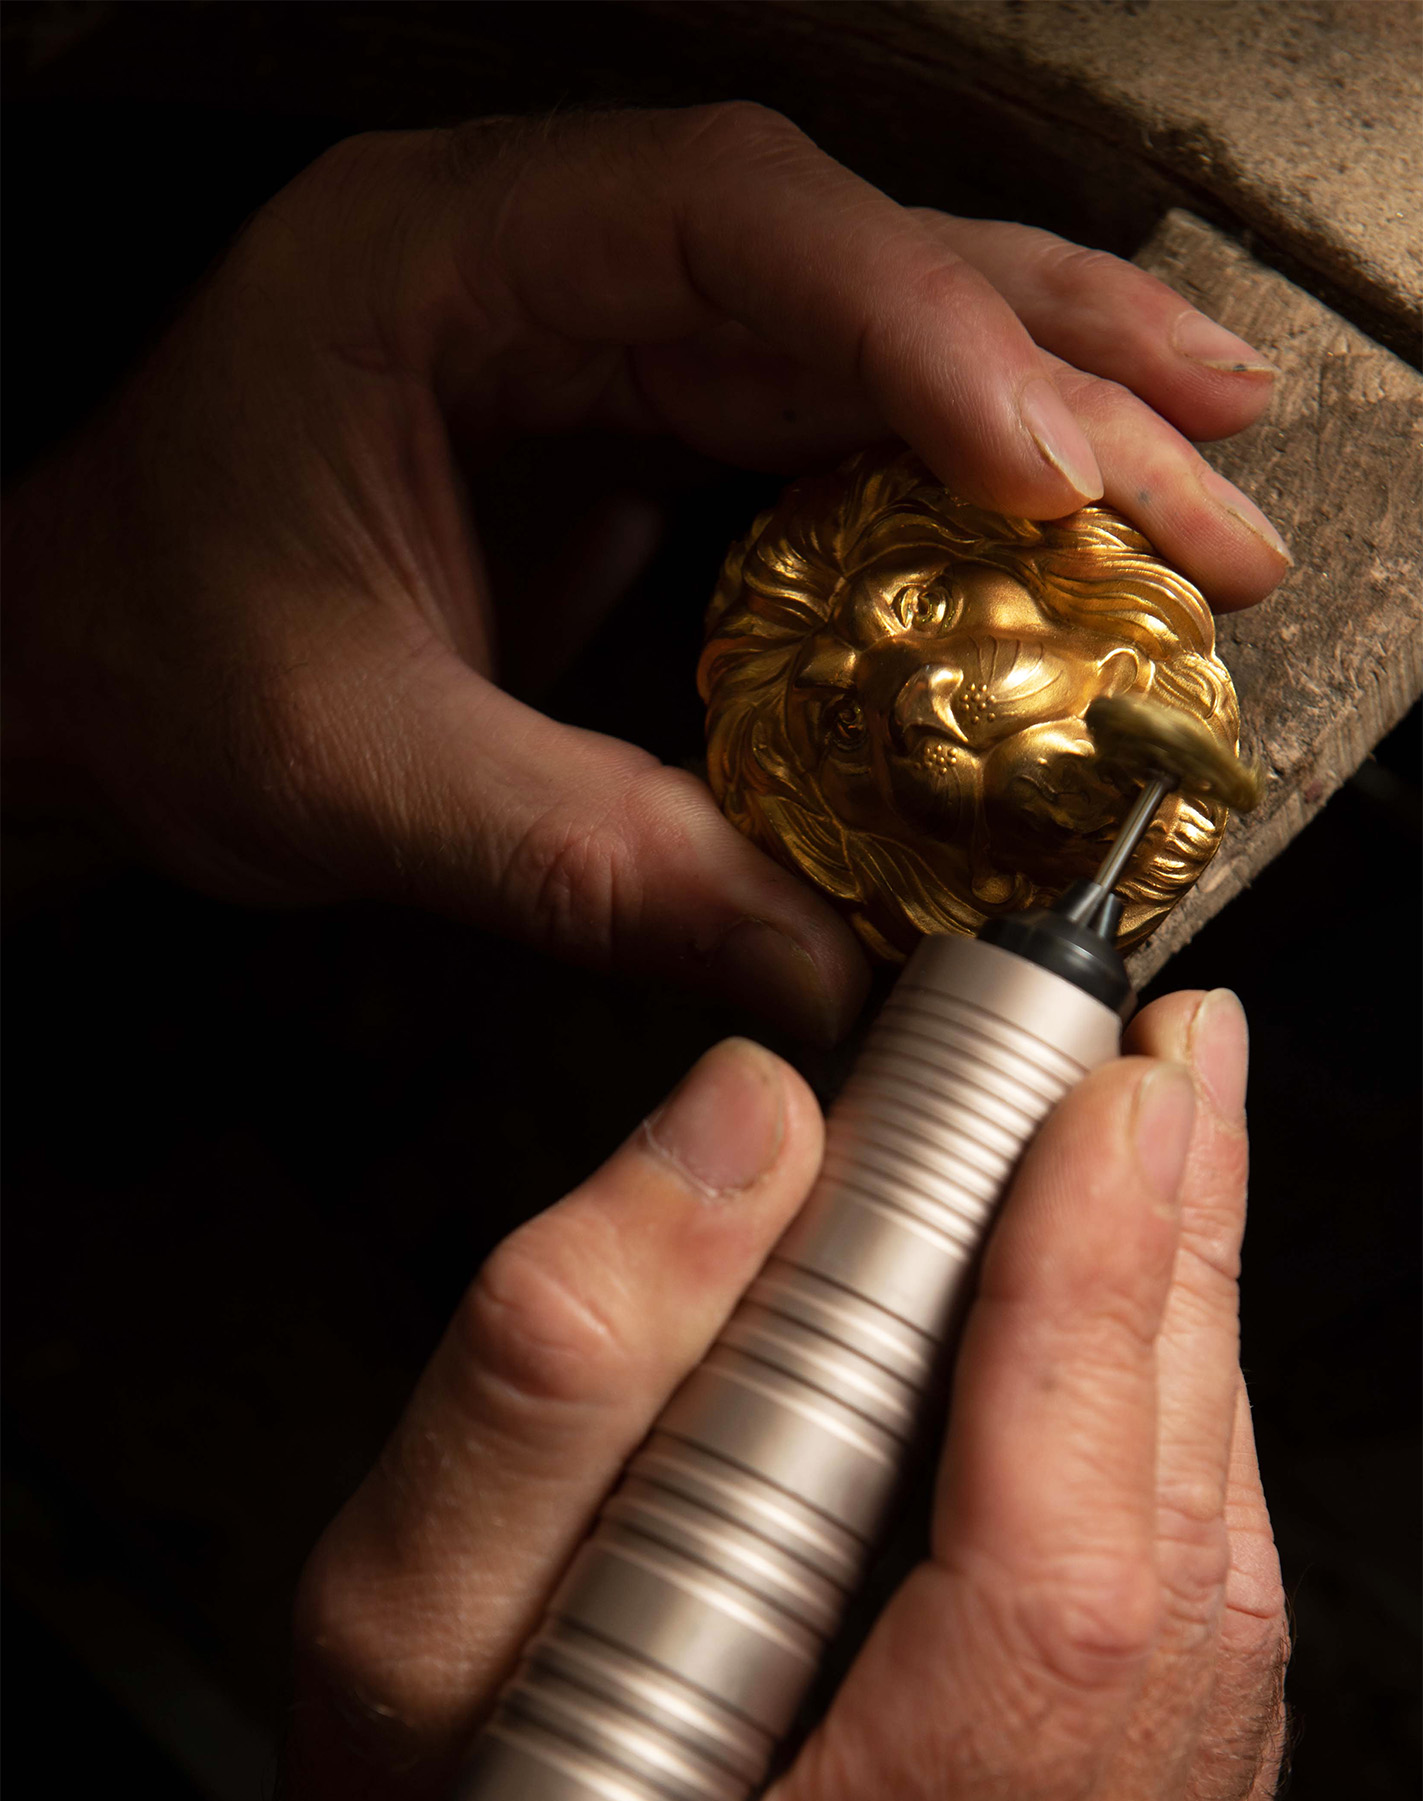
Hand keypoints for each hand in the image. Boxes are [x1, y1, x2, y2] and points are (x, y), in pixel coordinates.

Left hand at [4, 107, 1287, 1042]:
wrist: (71, 666)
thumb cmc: (154, 673)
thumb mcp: (357, 777)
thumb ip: (595, 864)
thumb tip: (827, 975)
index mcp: (437, 267)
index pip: (722, 230)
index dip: (915, 330)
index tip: (1054, 470)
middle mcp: (539, 259)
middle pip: (842, 257)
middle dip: (1050, 355)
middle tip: (1220, 459)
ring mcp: (594, 331)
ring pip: (861, 322)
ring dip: (1044, 395)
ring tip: (1207, 467)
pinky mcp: (628, 418)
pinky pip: (823, 418)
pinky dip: (957, 469)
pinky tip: (1068, 519)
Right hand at [244, 989, 1285, 1800]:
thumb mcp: (401, 1677)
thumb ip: (546, 1395)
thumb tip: (740, 1133)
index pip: (1055, 1589)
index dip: (1094, 1316)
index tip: (1113, 1108)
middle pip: (1182, 1569)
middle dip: (1176, 1273)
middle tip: (1172, 1071)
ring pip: (1217, 1611)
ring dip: (1190, 1353)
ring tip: (1172, 1163)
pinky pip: (1197, 1666)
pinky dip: (1169, 1465)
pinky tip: (1136, 1358)